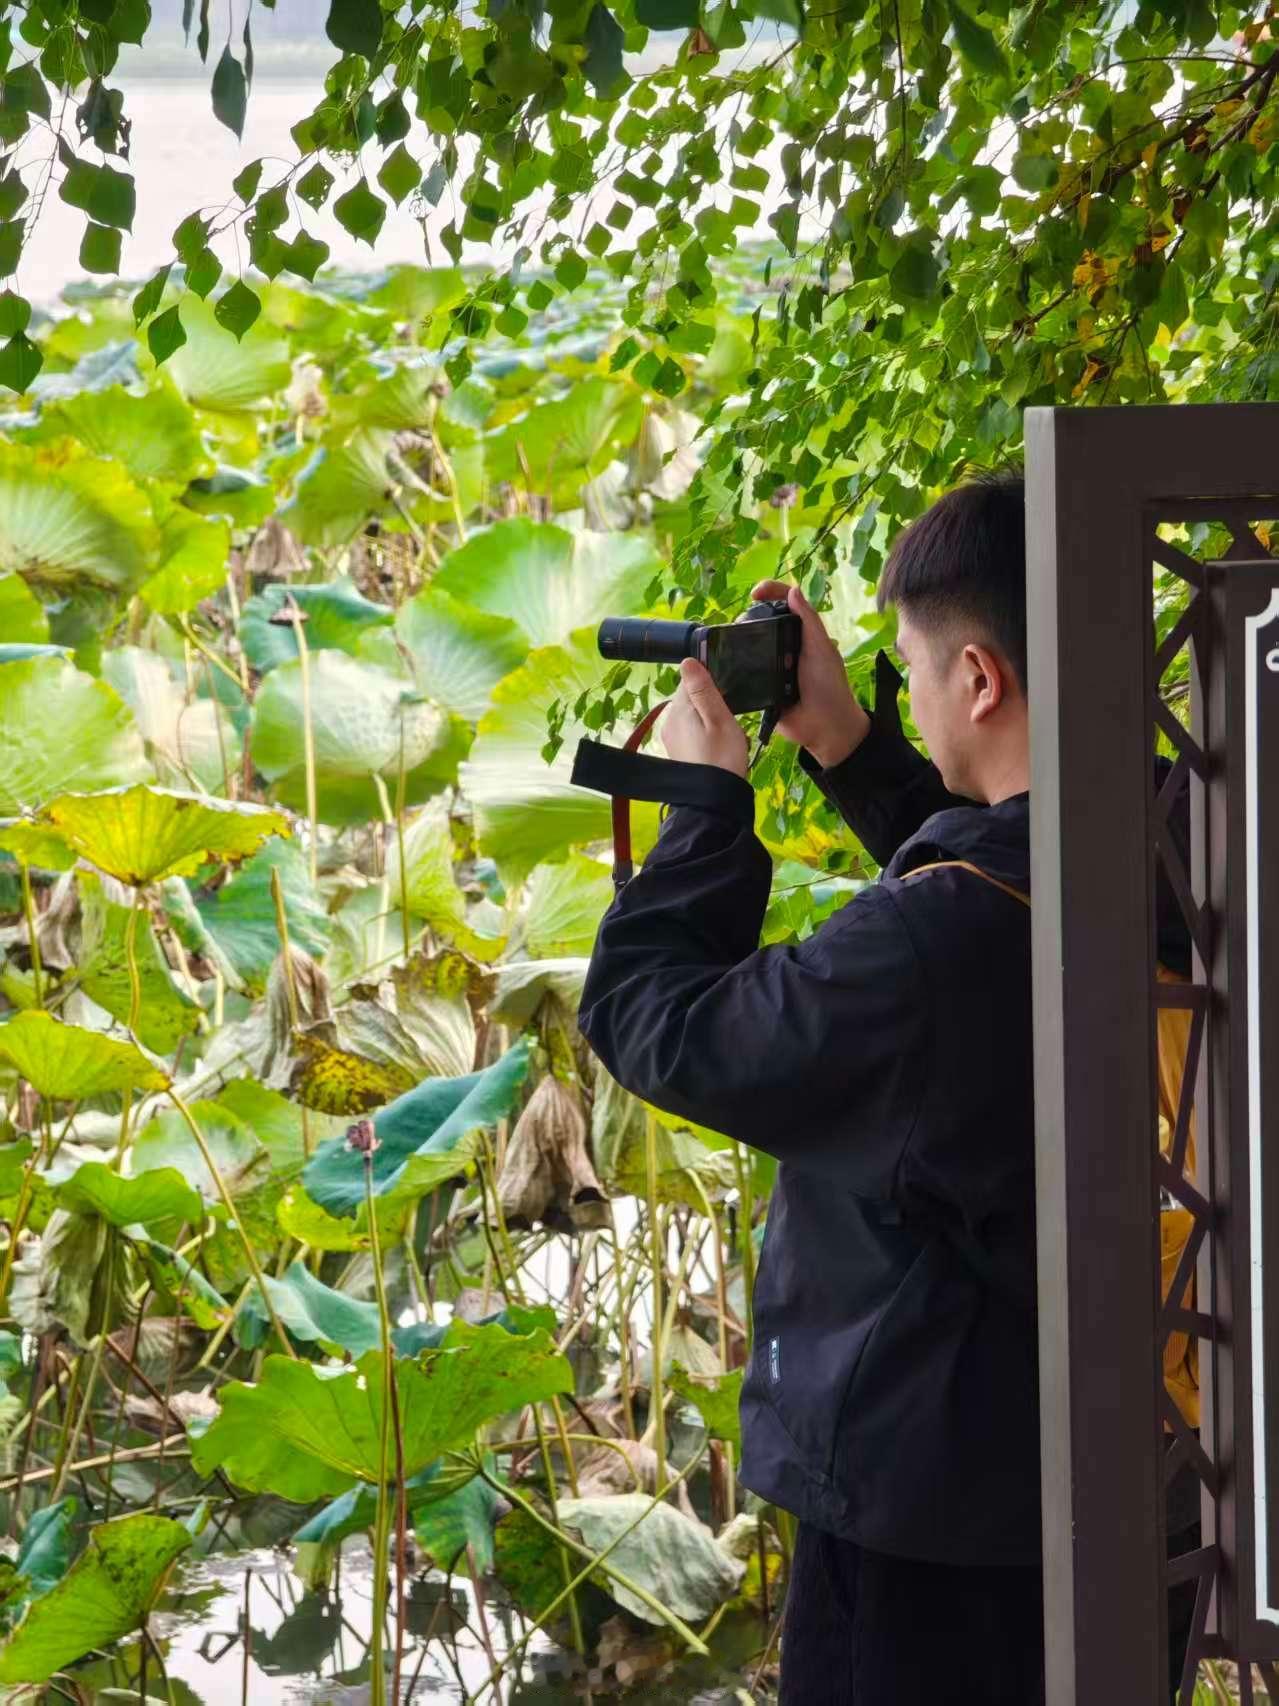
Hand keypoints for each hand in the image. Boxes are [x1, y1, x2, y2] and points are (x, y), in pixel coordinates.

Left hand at [659, 658, 748, 776]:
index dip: (710, 683)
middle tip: (730, 719)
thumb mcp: (718, 718)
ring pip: (692, 717)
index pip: (690, 680)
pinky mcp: (677, 753)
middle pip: (690, 699)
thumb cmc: (722, 756)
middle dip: (710, 703)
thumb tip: (687, 661)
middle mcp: (670, 721)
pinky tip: (718, 747)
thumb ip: (703, 689)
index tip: (728, 695)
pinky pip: (691, 733)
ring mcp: (672, 739)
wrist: (713, 800)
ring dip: (709, 720)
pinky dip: (704, 735)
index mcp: (679, 709)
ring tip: (727, 735)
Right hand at [749, 579, 870, 768]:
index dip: (771, 592)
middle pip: (763, 622)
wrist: (823, 727)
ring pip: (750, 647)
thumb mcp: (821, 649)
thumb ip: (809, 621)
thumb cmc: (829, 686)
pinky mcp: (760, 686)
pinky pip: (744, 673)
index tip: (755, 593)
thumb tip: (793, 590)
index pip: (785, 604)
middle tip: (740, 622)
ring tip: (730, 642)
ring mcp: (771, 666)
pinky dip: (736, 668)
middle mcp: (785, 646)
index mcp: (802, 634)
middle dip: (750, 618)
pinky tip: (724, 663)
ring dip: (741, 644)